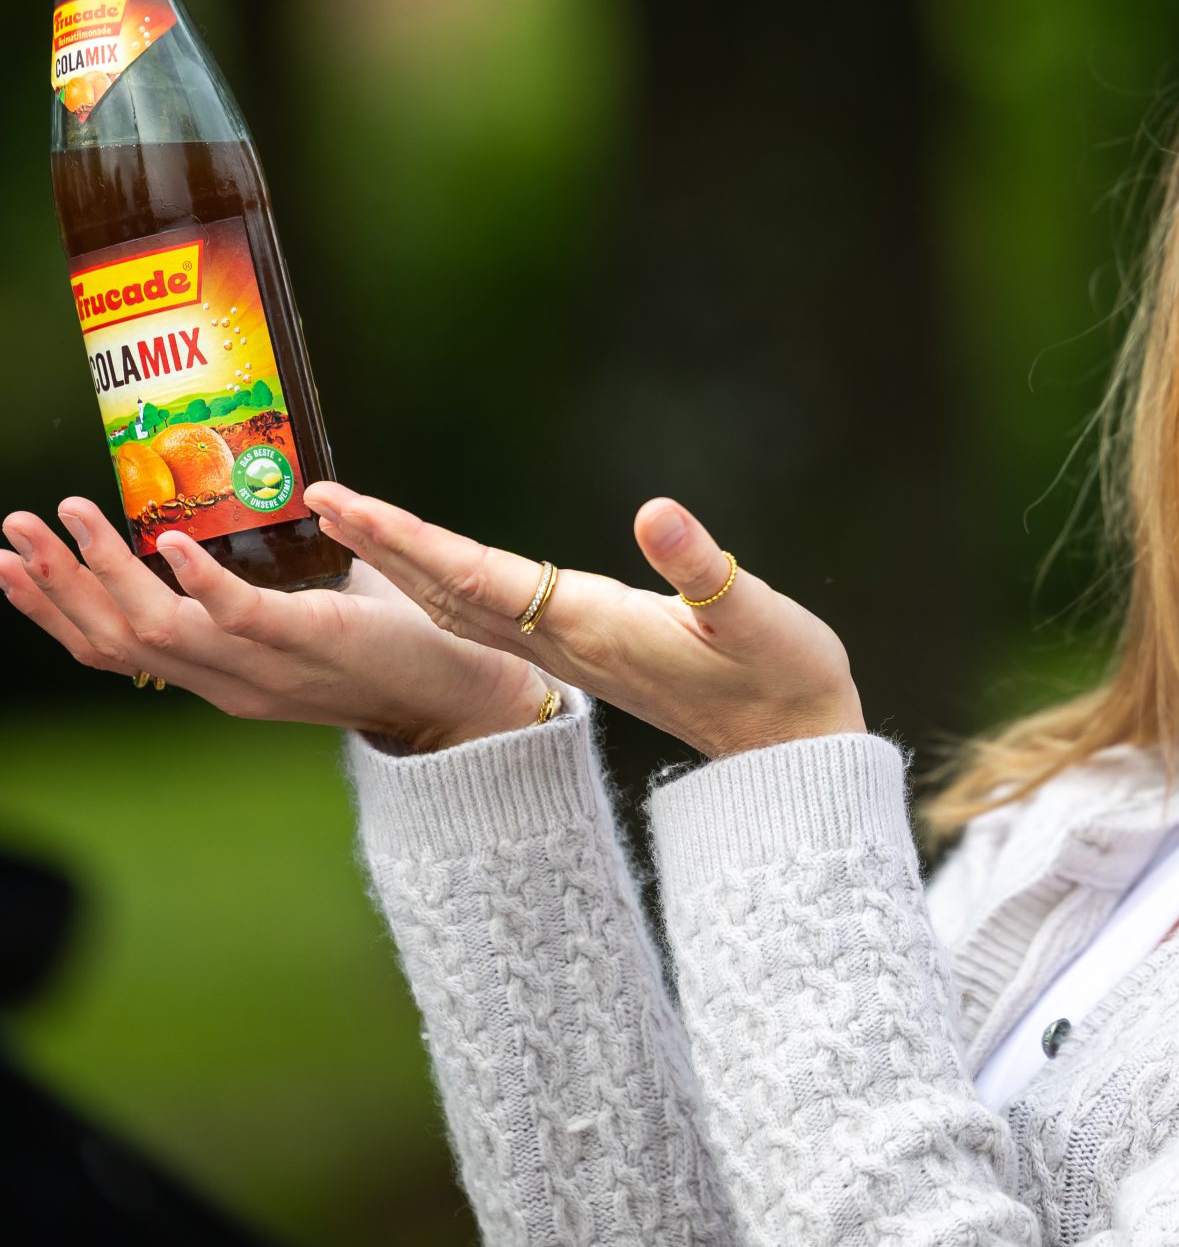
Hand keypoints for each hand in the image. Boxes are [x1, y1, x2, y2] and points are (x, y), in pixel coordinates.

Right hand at [0, 498, 548, 752]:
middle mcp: (225, 682)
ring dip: (107, 570)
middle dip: (56, 585)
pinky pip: (237, 616)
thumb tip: (214, 519)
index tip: (10, 562)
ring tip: (71, 516)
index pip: (112, 650)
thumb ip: (254, 577)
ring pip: (160, 631)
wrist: (452, 691)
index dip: (56, 608)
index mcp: (216, 675)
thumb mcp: (297, 606)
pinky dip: (196, 580)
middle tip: (12, 530)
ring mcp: (262, 668)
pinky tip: (165, 541)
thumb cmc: (381, 639)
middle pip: (115, 640)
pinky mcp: (306, 643)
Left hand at [304, 482, 866, 758]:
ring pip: (461, 605)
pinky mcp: (586, 650)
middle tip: (317, 498)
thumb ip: (702, 567)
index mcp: (590, 626)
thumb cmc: (782, 675)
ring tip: (353, 522)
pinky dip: (444, 584)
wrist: (792, 748)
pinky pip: (489, 616)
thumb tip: (655, 512)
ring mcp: (570, 651)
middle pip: (448, 590)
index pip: (477, 576)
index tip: (348, 505)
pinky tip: (429, 568)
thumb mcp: (753, 614)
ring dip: (403, 564)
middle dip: (381, 545)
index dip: (409, 539)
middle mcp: (565, 641)